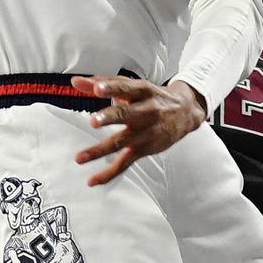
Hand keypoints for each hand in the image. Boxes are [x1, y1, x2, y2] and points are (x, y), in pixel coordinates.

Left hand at [73, 75, 205, 184]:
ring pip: (121, 141)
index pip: (126, 88)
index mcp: (142, 92)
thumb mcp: (132, 87)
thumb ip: (104, 83)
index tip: (97, 88)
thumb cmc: (153, 97)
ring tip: (80, 157)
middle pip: (126, 114)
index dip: (111, 88)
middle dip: (109, 117)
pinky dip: (109, 173)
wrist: (185, 113)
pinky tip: (93, 180)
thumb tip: (76, 82)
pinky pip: (125, 162)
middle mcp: (146, 111)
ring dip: (100, 150)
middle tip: (94, 121)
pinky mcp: (145, 148)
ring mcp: (146, 132)